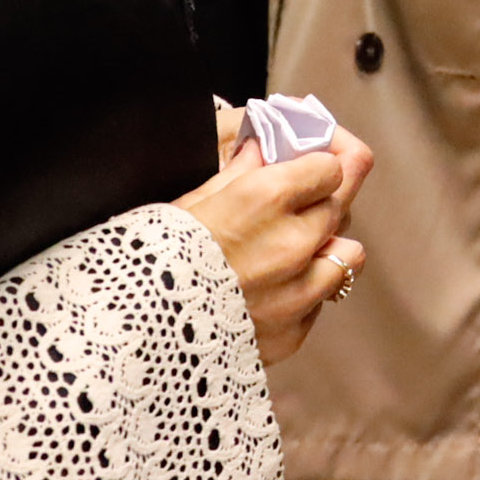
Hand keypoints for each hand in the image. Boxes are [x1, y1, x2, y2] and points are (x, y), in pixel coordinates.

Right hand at [176, 125, 374, 368]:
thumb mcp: (192, 198)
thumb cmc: (152, 257)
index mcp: (266, 199)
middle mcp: (291, 244)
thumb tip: (266, 146)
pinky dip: (305, 291)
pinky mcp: (292, 332)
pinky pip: (321, 301)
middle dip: (323, 198)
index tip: (313, 162)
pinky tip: (270, 288)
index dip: (322, 160)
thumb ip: (241, 169)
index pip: (334, 166)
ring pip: (348, 253)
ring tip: (296, 248)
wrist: (131, 333)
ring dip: (327, 246)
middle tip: (302, 199)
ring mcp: (297, 293)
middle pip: (343, 206)